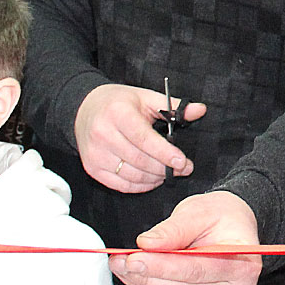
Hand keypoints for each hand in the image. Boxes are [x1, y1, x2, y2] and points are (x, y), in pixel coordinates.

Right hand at [75, 83, 206, 192]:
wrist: (84, 109)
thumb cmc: (119, 103)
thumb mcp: (146, 98)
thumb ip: (173, 106)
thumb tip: (200, 110)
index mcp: (118, 114)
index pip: (144, 140)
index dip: (166, 154)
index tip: (183, 162)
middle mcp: (103, 134)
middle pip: (140, 161)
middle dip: (166, 168)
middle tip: (183, 168)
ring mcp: (95, 154)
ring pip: (133, 176)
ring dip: (155, 178)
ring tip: (167, 172)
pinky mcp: (92, 168)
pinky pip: (122, 185)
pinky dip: (141, 186)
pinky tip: (152, 178)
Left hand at [112, 191, 261, 284]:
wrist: (231, 227)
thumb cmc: (218, 217)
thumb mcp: (198, 211)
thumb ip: (173, 229)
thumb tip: (146, 244)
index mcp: (244, 263)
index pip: (197, 270)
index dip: (161, 266)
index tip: (133, 258)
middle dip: (146, 279)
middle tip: (120, 262)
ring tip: (123, 268)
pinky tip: (137, 280)